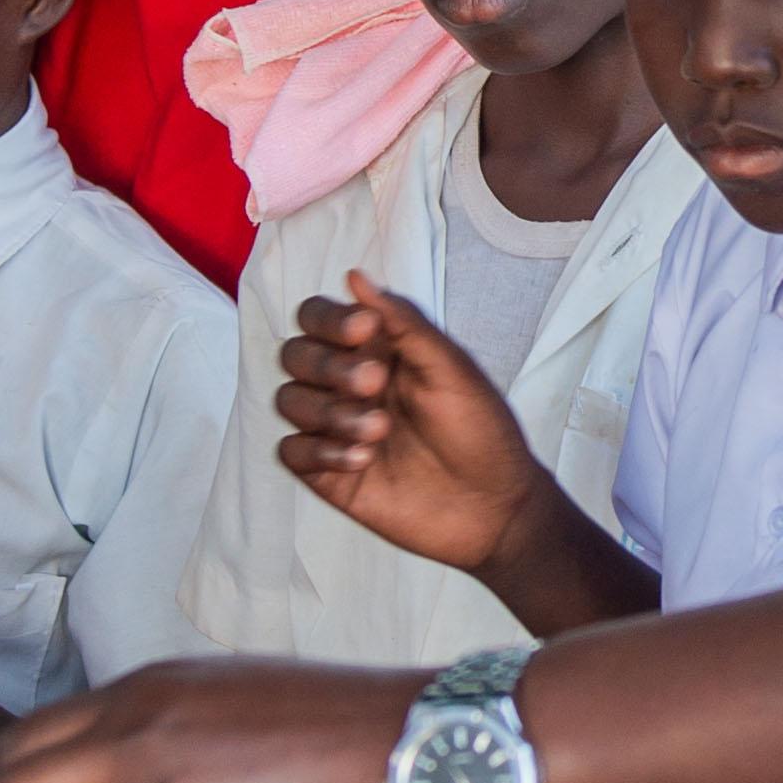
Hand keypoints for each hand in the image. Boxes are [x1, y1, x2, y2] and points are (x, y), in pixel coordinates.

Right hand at [273, 282, 541, 576]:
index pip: (318, 316)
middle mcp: (346, 384)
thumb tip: (354, 275)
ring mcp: (334, 429)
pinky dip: (319, 450)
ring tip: (380, 431)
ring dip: (329, 411)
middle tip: (376, 384)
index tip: (367, 330)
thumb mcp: (452, 369)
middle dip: (328, 365)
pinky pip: (289, 451)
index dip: (330, 319)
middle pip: (294, 354)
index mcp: (375, 350)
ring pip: (288, 400)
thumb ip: (404, 322)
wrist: (494, 508)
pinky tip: (363, 460)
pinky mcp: (327, 475)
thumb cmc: (481, 432)